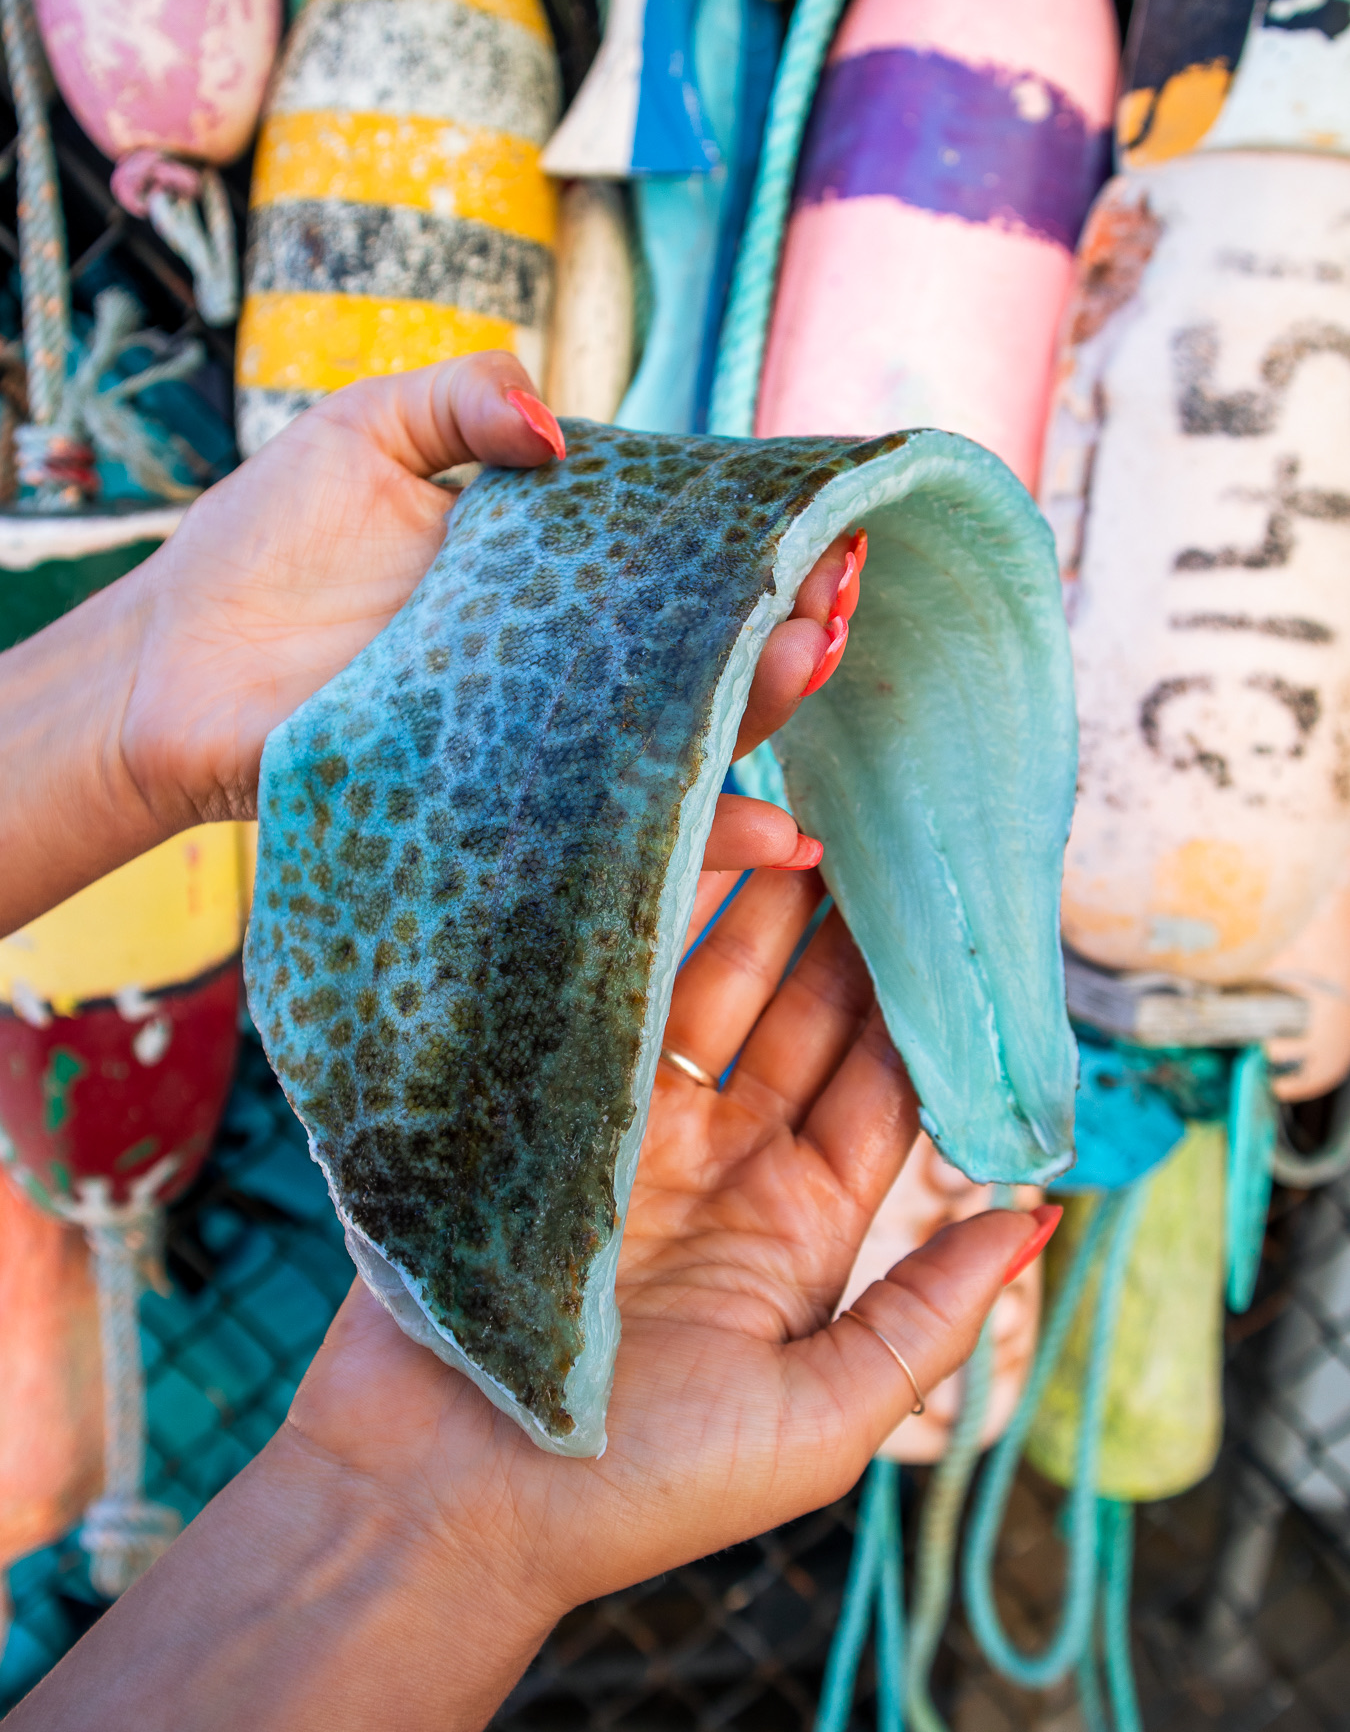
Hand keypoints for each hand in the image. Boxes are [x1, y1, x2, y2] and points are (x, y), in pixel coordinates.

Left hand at [119, 353, 855, 871]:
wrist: (164, 666)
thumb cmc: (261, 545)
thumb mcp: (362, 430)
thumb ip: (463, 394)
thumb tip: (559, 425)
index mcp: (549, 568)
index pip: (678, 556)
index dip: (758, 544)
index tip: (826, 528)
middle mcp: (562, 658)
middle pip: (699, 650)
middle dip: (781, 627)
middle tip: (833, 605)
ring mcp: (538, 740)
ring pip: (675, 736)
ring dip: (757, 712)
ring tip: (810, 669)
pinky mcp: (500, 811)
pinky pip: (610, 833)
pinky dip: (698, 840)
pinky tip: (781, 843)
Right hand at [281, 871, 1041, 1658]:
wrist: (440, 1506)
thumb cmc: (639, 1489)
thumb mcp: (818, 1420)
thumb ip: (926, 1315)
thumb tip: (1044, 1216)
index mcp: (796, 1231)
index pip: (877, 1092)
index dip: (917, 1015)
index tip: (955, 927)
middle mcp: (720, 1166)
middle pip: (798, 1024)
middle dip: (842, 942)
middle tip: (880, 844)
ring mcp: (629, 1129)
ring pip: (707, 996)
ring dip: (755, 918)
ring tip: (802, 829)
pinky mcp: (543, 1109)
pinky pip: (610, 1007)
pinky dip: (645, 945)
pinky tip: (679, 875)